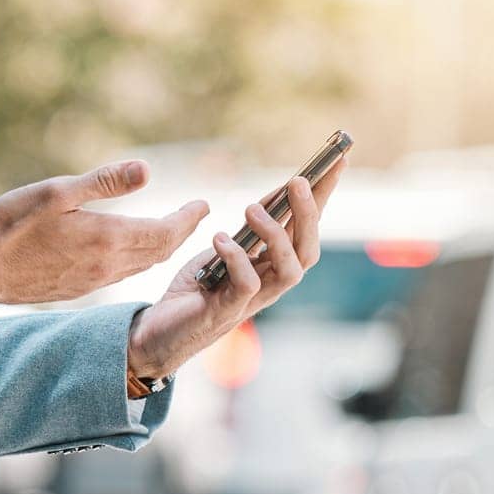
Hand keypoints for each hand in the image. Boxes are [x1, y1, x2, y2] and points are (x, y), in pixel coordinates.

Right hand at [0, 160, 209, 305]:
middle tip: (193, 215)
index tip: (204, 204)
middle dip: (180, 232)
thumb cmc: (10, 226)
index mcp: (107, 238)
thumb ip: (103, 183)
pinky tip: (127, 249)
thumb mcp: (56, 193)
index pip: (165, 231)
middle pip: (159, 251)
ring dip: (159, 247)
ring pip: (141, 265)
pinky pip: (120, 274)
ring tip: (168, 230)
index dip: (188, 218)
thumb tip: (147, 170)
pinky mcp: (77, 289)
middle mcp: (107, 265)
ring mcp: (92, 281)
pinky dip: (136, 258)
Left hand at [125, 156, 347, 379]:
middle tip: (297, 181)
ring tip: (252, 208)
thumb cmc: (194, 291)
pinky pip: (247, 285)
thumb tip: (269, 198)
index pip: (306, 228)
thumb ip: (247, 231)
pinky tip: (220, 240)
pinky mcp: (226, 312)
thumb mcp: (222, 251)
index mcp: (272, 265)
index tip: (335, 161)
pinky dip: (238, 259)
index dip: (323, 197)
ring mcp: (251, 300)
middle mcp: (270, 283)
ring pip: (289, 270)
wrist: (159, 332)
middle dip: (309, 213)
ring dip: (277, 236)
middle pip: (309, 249)